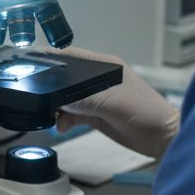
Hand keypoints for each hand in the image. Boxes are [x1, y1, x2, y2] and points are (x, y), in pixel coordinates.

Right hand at [52, 47, 178, 157]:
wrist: (162, 138)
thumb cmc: (147, 112)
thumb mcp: (112, 102)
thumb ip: (84, 98)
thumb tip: (59, 100)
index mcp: (105, 66)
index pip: (73, 56)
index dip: (52, 58)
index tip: (32, 63)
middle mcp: (99, 80)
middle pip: (66, 79)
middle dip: (51, 89)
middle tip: (40, 98)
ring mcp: (97, 98)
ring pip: (67, 99)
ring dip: (57, 108)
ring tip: (52, 116)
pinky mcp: (96, 115)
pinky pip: (72, 115)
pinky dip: (64, 120)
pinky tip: (62, 127)